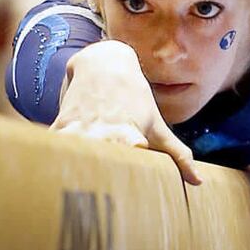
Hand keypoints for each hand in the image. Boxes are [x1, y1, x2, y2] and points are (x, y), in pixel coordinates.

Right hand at [51, 40, 201, 184]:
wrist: (104, 63)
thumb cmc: (135, 99)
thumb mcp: (157, 124)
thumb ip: (176, 154)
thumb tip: (198, 182)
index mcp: (128, 132)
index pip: (128, 143)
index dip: (130, 147)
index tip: (136, 151)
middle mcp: (102, 130)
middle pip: (95, 154)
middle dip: (96, 167)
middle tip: (99, 185)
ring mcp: (78, 128)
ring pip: (68, 150)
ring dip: (71, 165)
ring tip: (73, 186)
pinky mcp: (60, 126)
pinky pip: (53, 147)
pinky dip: (53, 158)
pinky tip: (51, 175)